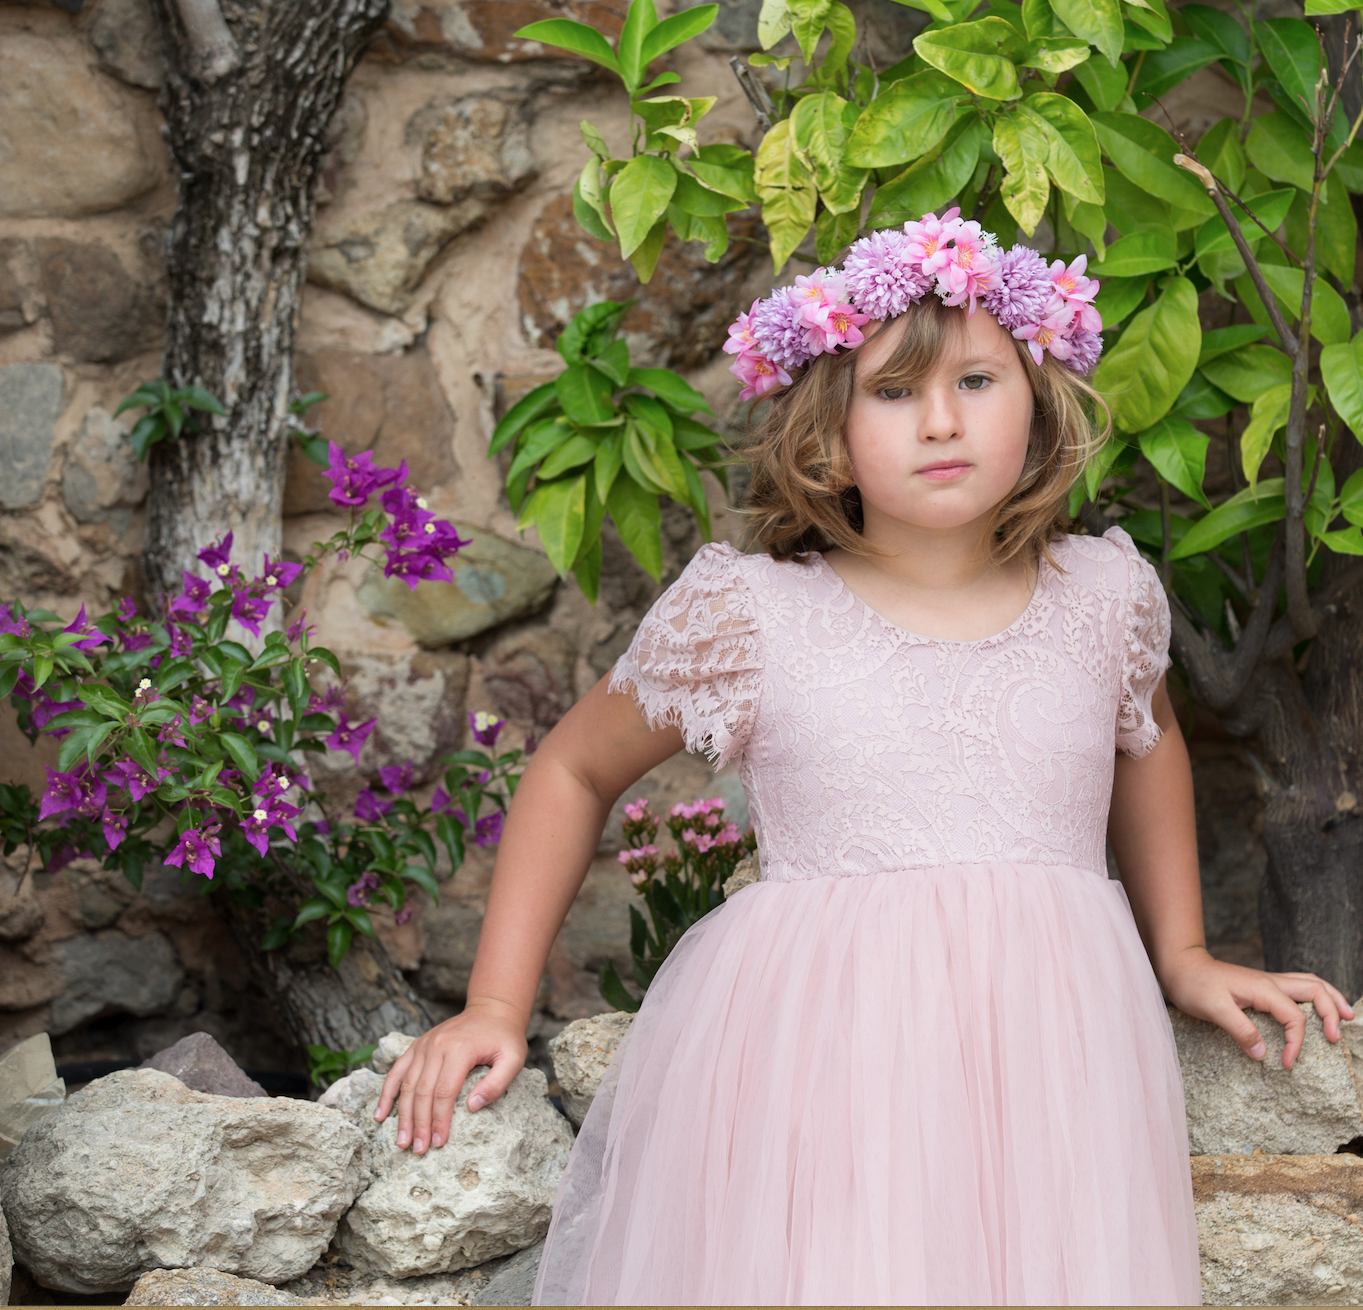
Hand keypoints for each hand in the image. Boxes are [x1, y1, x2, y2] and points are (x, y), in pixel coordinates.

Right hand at [373, 999, 528, 1153]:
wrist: (491, 1009)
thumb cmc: (504, 1037)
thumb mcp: (514, 1058)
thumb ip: (497, 1083)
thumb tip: (472, 1107)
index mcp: (460, 1049)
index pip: (444, 1092)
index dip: (439, 1120)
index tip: (438, 1143)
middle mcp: (437, 1045)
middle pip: (422, 1091)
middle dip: (419, 1124)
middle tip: (417, 1150)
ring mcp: (424, 1044)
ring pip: (407, 1084)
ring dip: (402, 1115)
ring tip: (401, 1141)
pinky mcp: (417, 1046)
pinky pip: (396, 1071)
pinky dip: (387, 1093)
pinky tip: (380, 1115)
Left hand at [1160, 945, 1354, 1069]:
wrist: (1179, 966)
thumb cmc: (1193, 985)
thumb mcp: (1212, 1009)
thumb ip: (1239, 1029)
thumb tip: (1263, 1054)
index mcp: (1263, 988)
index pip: (1294, 1017)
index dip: (1296, 1043)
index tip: (1287, 1064)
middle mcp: (1270, 982)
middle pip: (1315, 990)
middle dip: (1332, 1012)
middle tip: (1337, 1039)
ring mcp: (1268, 982)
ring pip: (1310, 983)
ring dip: (1331, 998)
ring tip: (1348, 1016)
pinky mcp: (1262, 986)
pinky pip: (1298, 987)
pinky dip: (1315, 995)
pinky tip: (1318, 1007)